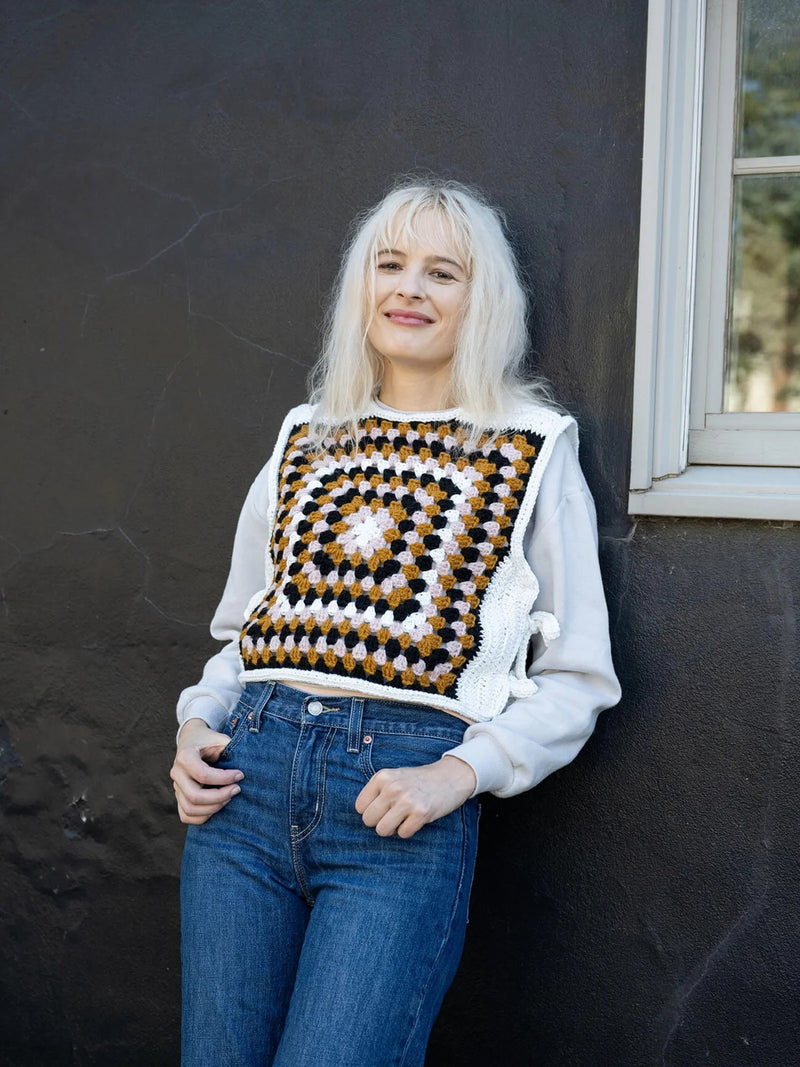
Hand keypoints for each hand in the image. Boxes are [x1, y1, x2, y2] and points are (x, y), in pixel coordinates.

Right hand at [170, 717, 244, 824]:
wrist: (191, 740)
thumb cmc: (208, 740)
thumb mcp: (219, 738)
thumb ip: (230, 748)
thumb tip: (247, 763)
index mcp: (185, 756)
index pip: (203, 775)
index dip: (224, 778)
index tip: (240, 775)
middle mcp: (177, 773)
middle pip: (194, 796)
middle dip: (219, 797)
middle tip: (237, 790)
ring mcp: (176, 787)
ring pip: (190, 809)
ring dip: (213, 808)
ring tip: (229, 798)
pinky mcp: (179, 797)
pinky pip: (186, 816)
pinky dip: (203, 817)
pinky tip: (218, 806)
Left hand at [355, 756, 476, 838]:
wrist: (449, 776)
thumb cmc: (418, 781)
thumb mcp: (394, 777)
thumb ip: (377, 792)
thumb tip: (362, 816)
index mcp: (382, 777)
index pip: (359, 807)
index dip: (371, 811)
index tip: (384, 808)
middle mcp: (392, 787)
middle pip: (368, 820)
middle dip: (380, 822)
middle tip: (394, 815)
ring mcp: (407, 800)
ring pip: (382, 830)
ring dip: (393, 829)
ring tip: (403, 818)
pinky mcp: (421, 813)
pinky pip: (402, 834)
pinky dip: (408, 830)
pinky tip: (416, 819)